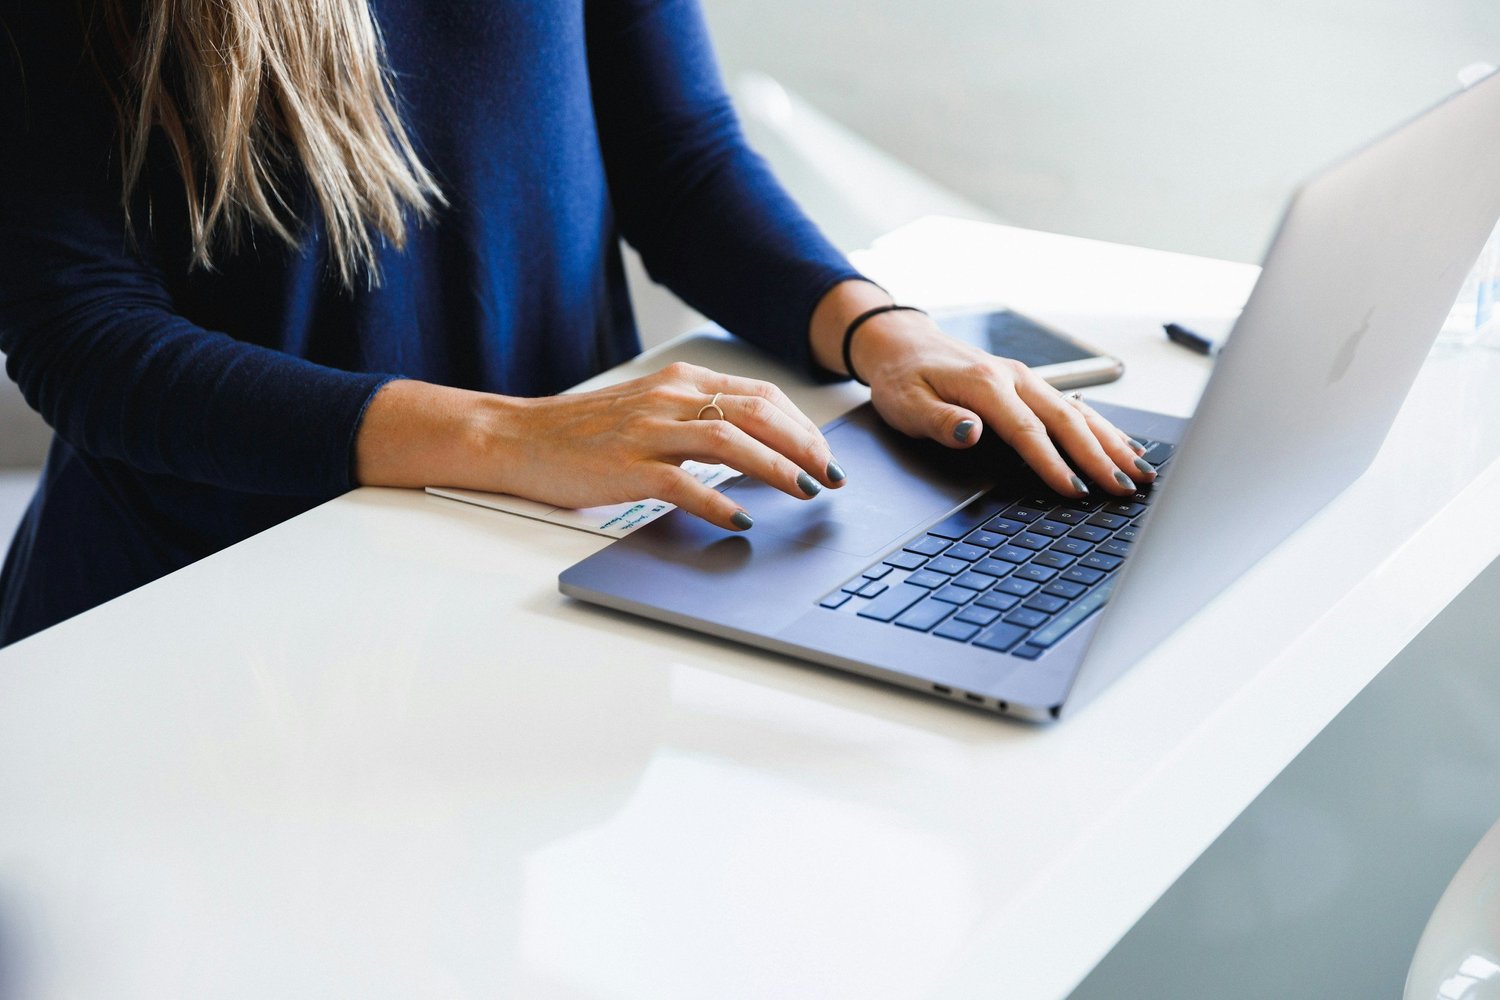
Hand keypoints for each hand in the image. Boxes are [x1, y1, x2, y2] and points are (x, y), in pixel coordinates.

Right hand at [355, 364, 845, 530]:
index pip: (760, 395)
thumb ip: (697, 420)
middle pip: (756, 413)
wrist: (517, 437)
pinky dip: (718, 502)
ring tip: (805, 492)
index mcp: (679, 382)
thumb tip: (756, 447)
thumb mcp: (649, 410)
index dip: (802, 425)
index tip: (826, 454)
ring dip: (777, 468)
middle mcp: (669, 399)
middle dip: (804, 446)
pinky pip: (683, 484)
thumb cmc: (583, 432)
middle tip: (832, 476)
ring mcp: (647, 432)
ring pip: (730, 441)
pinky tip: (741, 520)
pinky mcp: (626, 467)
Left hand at [810, 283, 1153, 497]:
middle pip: (1067, 420)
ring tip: (1140, 472)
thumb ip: (940, 421)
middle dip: (1100, 457)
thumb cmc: (903, 379)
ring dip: (1112, 442)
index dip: (1053, 463)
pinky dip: (1103, 428)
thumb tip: (971, 433)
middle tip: (1125, 488)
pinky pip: (1075, 406)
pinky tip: (1124, 446)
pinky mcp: (1030, 385)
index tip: (1075, 490)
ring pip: (1079, 412)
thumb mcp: (907, 404)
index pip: (1027, 430)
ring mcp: (1027, 380)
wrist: (904, 344)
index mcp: (985, 384)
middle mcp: (1014, 378)